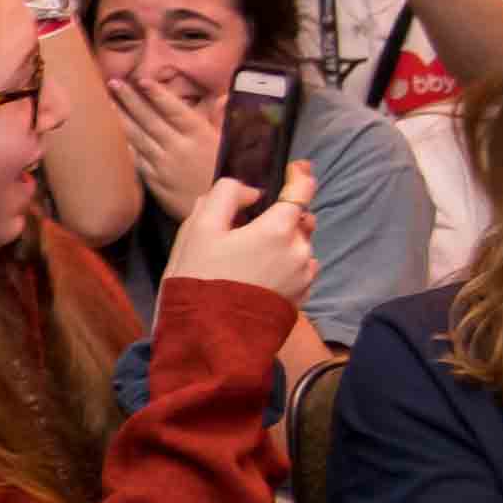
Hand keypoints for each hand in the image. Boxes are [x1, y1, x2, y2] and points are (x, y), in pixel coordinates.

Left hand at [108, 72, 224, 220]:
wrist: (219, 211)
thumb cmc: (226, 173)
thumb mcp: (229, 144)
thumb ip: (220, 119)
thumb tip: (223, 97)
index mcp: (200, 135)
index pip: (174, 109)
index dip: (157, 94)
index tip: (142, 80)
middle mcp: (179, 147)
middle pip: (150, 119)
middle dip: (130, 99)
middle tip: (113, 82)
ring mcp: (163, 164)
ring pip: (137, 137)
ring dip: (120, 118)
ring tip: (104, 101)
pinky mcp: (153, 180)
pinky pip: (133, 159)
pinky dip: (121, 145)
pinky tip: (106, 135)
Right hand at [159, 159, 318, 305]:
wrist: (209, 335)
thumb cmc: (200, 277)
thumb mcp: (199, 228)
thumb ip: (226, 196)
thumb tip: (251, 192)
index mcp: (277, 228)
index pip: (302, 191)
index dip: (300, 175)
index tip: (296, 168)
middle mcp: (298, 250)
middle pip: (301, 220)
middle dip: (285, 215)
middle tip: (254, 225)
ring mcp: (302, 277)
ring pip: (301, 246)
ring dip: (285, 243)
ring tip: (255, 256)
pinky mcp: (301, 298)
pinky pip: (300, 271)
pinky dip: (287, 265)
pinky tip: (262, 276)